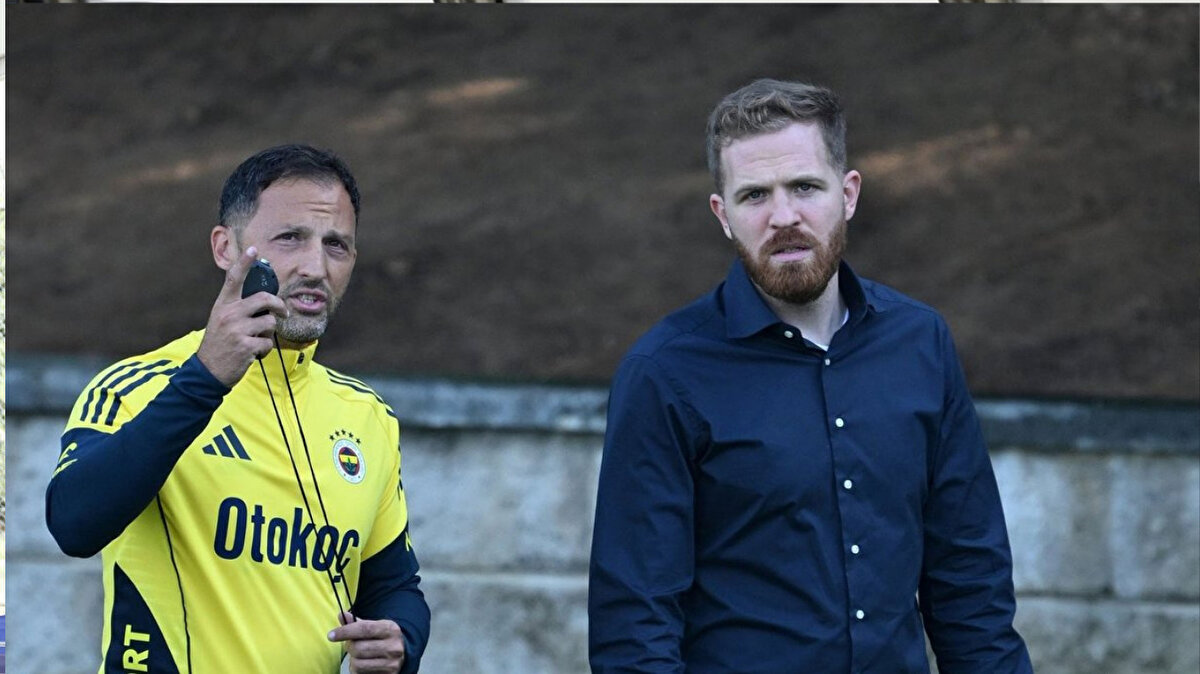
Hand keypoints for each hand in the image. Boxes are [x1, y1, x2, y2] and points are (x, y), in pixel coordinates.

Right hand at [196, 246, 288, 386]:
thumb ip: (238, 308)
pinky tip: (253, 353)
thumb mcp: (222, 320)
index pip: (233, 279)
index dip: (244, 263)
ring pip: (270, 323)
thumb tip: (263, 300)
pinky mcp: (246, 346)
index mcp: (223, 305)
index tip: (253, 249)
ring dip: (268, 334)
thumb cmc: (220, 343)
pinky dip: (264, 350)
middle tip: (283, 312)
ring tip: (256, 340)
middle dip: (279, 306)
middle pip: (264, 299)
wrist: (208, 371)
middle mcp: (229, 314)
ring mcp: (237, 330)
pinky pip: (268, 343)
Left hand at [328, 611, 406, 673]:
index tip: (331, 635)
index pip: (364, 628)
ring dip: (352, 660)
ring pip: (358, 664)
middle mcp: (394, 645)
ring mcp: (392, 662)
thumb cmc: (382, 638)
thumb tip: (342, 615)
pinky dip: (357, 670)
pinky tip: (363, 663)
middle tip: (351, 645)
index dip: (345, 632)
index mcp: (390, 628)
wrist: (402, 653)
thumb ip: (357, 623)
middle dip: (349, 647)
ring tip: (358, 656)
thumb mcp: (373, 626)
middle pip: (358, 648)